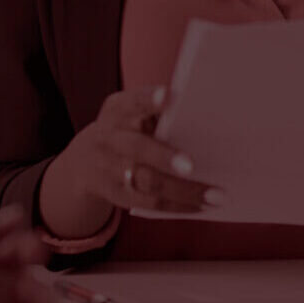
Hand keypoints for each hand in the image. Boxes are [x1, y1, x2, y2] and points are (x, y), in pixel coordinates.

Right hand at [39, 87, 225, 237]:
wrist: (86, 159)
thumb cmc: (130, 128)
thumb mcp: (134, 113)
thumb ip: (162, 116)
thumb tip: (212, 121)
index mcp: (118, 109)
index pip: (133, 102)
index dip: (149, 100)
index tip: (170, 96)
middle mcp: (110, 137)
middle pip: (137, 148)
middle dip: (165, 157)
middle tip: (192, 166)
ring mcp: (110, 168)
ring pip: (147, 181)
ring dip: (184, 191)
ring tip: (217, 196)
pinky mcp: (117, 194)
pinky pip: (149, 203)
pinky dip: (178, 206)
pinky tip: (203, 206)